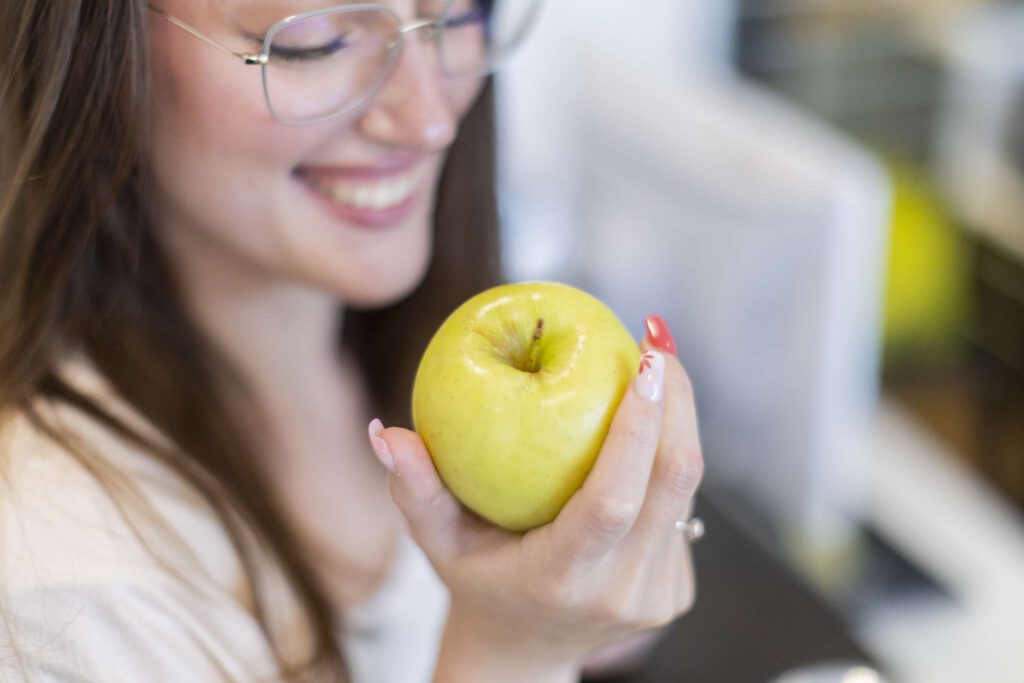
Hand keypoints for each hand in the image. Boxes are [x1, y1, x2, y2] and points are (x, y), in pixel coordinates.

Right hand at [368, 316, 702, 676]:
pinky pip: (682, 508)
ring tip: (656, 366)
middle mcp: (620, 592)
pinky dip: (668, 457)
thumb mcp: (438, 543)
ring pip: (686, 490)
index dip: (638, 427)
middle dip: (678, 400)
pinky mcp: (675, 591)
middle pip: (674, 481)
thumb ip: (414, 490)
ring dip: (678, 421)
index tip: (647, 359)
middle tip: (656, 337)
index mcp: (561, 578)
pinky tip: (651, 423)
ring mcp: (656, 596)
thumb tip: (385, 431)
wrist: (523, 654)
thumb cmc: (476, 582)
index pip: (612, 499)